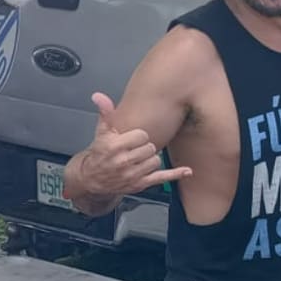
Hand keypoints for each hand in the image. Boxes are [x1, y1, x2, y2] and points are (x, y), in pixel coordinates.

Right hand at [75, 92, 191, 195]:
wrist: (93, 178)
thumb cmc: (100, 154)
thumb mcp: (101, 132)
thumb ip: (105, 113)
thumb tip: (99, 96)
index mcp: (115, 146)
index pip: (142, 135)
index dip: (139, 136)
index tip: (134, 139)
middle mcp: (123, 162)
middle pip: (150, 148)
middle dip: (144, 147)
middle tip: (135, 150)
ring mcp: (132, 174)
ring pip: (156, 160)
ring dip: (150, 158)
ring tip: (139, 159)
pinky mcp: (140, 184)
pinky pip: (161, 177)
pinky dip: (176, 174)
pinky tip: (187, 171)